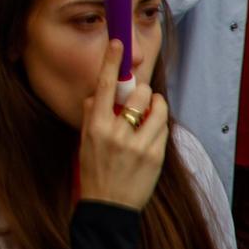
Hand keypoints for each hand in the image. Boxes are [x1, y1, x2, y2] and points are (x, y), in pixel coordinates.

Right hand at [77, 41, 168, 210]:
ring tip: (149, 112)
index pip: (103, 86)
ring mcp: (138, 146)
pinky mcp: (155, 157)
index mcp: (96, 126)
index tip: (117, 42)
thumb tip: (100, 91)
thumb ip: (92, 113)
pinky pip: (163, 129)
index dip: (111, 62)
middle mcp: (117, 133)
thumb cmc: (94, 168)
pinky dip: (159, 125)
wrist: (108, 206)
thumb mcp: (85, 139)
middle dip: (142, 91)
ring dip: (155, 105)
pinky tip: (151, 133)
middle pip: (139, 94)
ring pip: (157, 109)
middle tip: (140, 96)